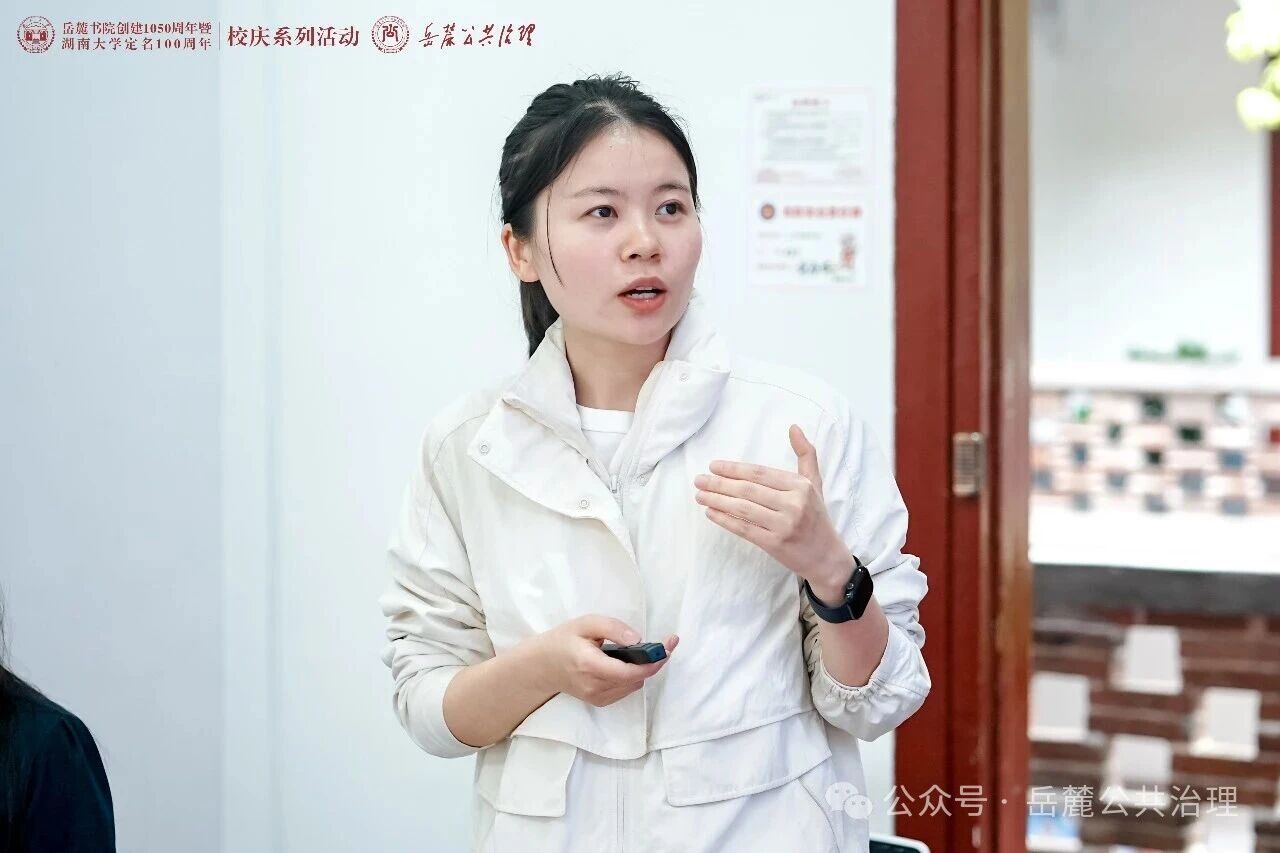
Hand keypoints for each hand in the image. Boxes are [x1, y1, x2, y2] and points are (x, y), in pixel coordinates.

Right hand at [531, 614, 678, 707]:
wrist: (543, 665)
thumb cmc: (564, 640)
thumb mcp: (586, 623)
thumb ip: (612, 628)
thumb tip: (638, 639)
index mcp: (589, 664)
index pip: (628, 671)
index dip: (652, 662)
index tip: (667, 647)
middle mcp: (594, 686)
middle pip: (636, 678)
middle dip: (653, 661)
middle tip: (664, 643)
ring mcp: (597, 697)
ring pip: (634, 684)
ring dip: (644, 668)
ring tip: (643, 651)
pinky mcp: (600, 702)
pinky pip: (626, 689)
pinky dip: (633, 676)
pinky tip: (626, 663)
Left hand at [693, 424, 850, 592]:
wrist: (826, 556)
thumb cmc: (816, 516)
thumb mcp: (814, 483)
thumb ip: (805, 454)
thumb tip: (793, 427)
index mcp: (800, 486)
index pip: (759, 473)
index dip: (734, 469)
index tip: (713, 466)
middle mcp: (793, 504)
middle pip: (747, 490)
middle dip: (719, 484)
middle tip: (698, 480)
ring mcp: (784, 525)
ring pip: (743, 509)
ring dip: (717, 500)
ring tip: (700, 495)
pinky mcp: (775, 544)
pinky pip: (744, 529)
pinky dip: (724, 520)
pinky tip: (711, 512)